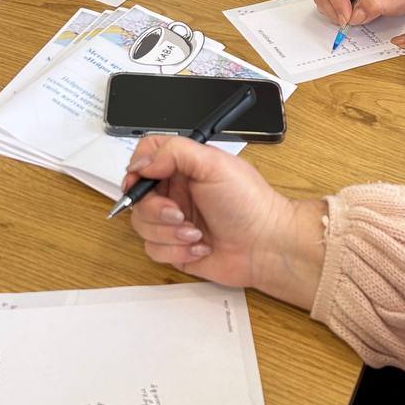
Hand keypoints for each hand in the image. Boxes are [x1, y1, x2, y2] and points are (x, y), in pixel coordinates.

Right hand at [125, 135, 324, 309]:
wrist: (266, 246)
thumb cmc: (249, 203)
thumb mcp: (214, 165)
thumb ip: (174, 153)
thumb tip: (142, 162)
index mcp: (184, 167)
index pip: (145, 157)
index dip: (137, 169)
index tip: (141, 181)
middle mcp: (176, 191)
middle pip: (137, 196)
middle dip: (156, 210)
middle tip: (179, 214)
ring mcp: (174, 220)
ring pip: (142, 226)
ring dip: (168, 233)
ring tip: (196, 233)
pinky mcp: (175, 247)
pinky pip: (154, 250)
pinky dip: (176, 251)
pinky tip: (201, 247)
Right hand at [315, 0, 404, 27]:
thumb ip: (375, 4)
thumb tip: (354, 16)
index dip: (337, 2)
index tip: (348, 18)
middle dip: (335, 11)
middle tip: (352, 21)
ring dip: (335, 13)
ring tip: (356, 15)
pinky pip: (328, 4)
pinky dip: (336, 14)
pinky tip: (352, 13)